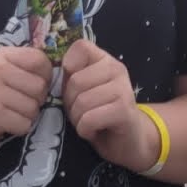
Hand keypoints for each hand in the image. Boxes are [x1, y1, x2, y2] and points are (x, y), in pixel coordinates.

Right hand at [0, 46, 52, 152]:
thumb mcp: (7, 73)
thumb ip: (29, 68)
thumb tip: (60, 73)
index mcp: (4, 55)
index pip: (40, 60)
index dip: (44, 77)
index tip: (30, 85)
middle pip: (40, 86)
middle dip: (35, 100)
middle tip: (17, 102)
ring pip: (33, 108)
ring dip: (26, 116)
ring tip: (9, 113)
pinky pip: (24, 124)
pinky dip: (19, 128)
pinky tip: (5, 123)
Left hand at [61, 40, 157, 172]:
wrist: (128, 140)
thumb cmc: (100, 113)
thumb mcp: (82, 90)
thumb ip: (71, 75)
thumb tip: (58, 68)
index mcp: (105, 60)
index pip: (81, 47)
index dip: (68, 67)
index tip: (74, 86)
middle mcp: (116, 69)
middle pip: (75, 81)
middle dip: (70, 102)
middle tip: (81, 112)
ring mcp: (123, 89)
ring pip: (81, 102)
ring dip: (78, 119)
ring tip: (89, 121)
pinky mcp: (124, 110)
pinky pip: (89, 119)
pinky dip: (85, 130)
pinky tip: (94, 130)